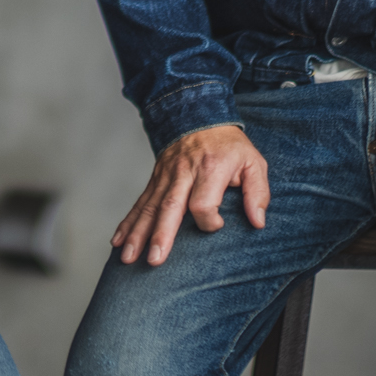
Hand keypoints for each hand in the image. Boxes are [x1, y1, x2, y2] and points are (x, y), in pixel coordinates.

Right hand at [112, 123, 268, 265]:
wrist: (198, 115)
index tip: (218, 226)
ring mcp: (165, 176)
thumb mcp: (253, 162)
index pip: (203, 202)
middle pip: (170, 206)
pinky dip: (127, 223)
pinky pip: (140, 203)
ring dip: (138, 234)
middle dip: (161, 235)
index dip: (209, 220)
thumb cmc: (230, 147)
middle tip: (155, 260)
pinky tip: (117, 242)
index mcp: (210, 169)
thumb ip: (258, 192)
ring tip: (128, 258)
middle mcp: (184, 173)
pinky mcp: (155, 179)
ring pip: (150, 207)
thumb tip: (258, 221)